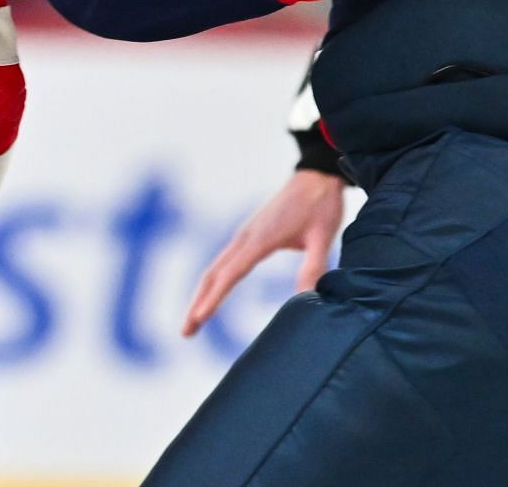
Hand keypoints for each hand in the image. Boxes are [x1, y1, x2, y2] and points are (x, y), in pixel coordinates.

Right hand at [182, 168, 346, 336]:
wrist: (316, 176)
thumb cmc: (321, 205)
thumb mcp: (322, 237)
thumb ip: (313, 267)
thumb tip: (306, 300)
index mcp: (260, 238)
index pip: (230, 274)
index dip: (213, 299)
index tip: (199, 319)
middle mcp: (245, 237)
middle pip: (213, 274)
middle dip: (197, 303)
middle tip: (185, 332)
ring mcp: (244, 235)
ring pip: (215, 267)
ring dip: (201, 293)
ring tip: (193, 320)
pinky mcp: (249, 234)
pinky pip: (224, 261)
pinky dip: (213, 281)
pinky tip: (212, 293)